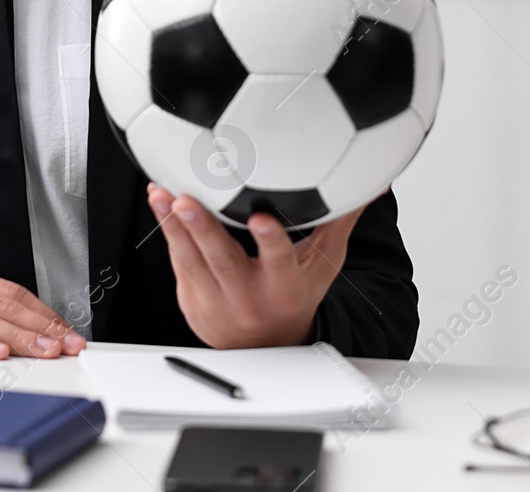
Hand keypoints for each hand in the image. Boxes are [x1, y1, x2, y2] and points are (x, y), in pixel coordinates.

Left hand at [147, 182, 366, 348]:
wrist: (264, 346)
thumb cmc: (294, 295)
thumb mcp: (322, 265)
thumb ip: (338, 222)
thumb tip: (370, 184)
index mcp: (284, 287)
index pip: (279, 262)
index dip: (270, 242)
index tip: (261, 218)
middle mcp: (249, 295)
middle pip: (223, 261)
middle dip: (203, 230)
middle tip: (186, 201)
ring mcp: (217, 299)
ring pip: (192, 260)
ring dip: (173, 226)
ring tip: (162, 195)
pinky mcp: (192, 297)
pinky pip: (178, 261)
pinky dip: (167, 232)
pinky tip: (159, 202)